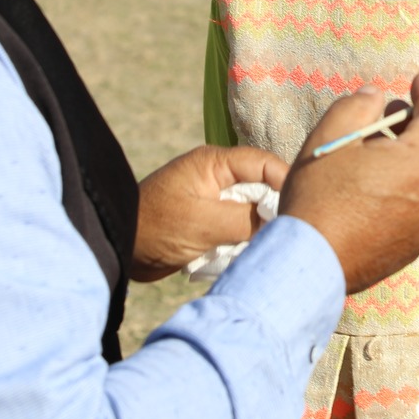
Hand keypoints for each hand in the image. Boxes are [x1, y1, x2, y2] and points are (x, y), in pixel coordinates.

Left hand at [132, 145, 288, 281]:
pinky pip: (238, 227)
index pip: (264, 164)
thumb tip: (280, 223)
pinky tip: (246, 254)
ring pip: (253, 210)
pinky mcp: (208, 221)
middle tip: (286, 234)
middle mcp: (217, 177)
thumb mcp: (204, 223)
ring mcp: (213, 199)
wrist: (118, 249)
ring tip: (264, 247)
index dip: (285, 184)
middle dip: (273, 210)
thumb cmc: (155, 229)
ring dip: (258, 230)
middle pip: (262, 187)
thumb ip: (246, 219)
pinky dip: (243, 241)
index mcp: (214, 164)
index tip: (300, 211)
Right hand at [281, 70, 418, 292]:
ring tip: (383, 154)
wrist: (308, 263)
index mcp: (417, 166)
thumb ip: (357, 107)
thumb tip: (376, 97)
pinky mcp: (414, 248)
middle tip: (395, 117)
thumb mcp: (329, 138)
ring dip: (418, 161)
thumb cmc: (317, 198)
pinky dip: (412, 190)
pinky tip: (381, 189)